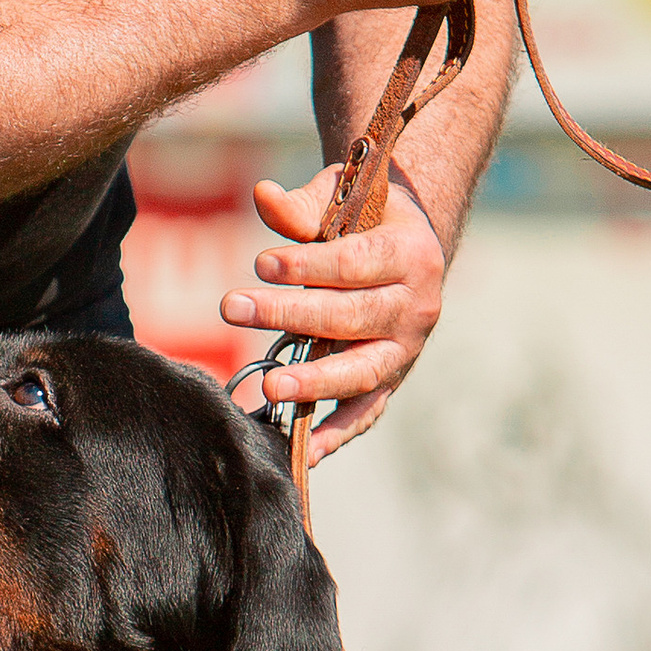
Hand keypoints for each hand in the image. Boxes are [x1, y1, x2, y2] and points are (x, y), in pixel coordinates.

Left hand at [223, 161, 444, 460]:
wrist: (409, 248)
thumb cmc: (367, 217)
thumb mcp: (343, 197)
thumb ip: (304, 206)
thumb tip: (262, 197)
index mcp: (411, 254)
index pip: (356, 264)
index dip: (308, 266)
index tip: (261, 263)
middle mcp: (417, 307)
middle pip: (352, 318)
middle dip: (290, 315)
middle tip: (232, 306)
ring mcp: (406, 351)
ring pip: (362, 372)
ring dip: (315, 382)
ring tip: (270, 385)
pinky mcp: (390, 380)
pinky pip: (367, 413)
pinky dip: (337, 435)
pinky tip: (304, 453)